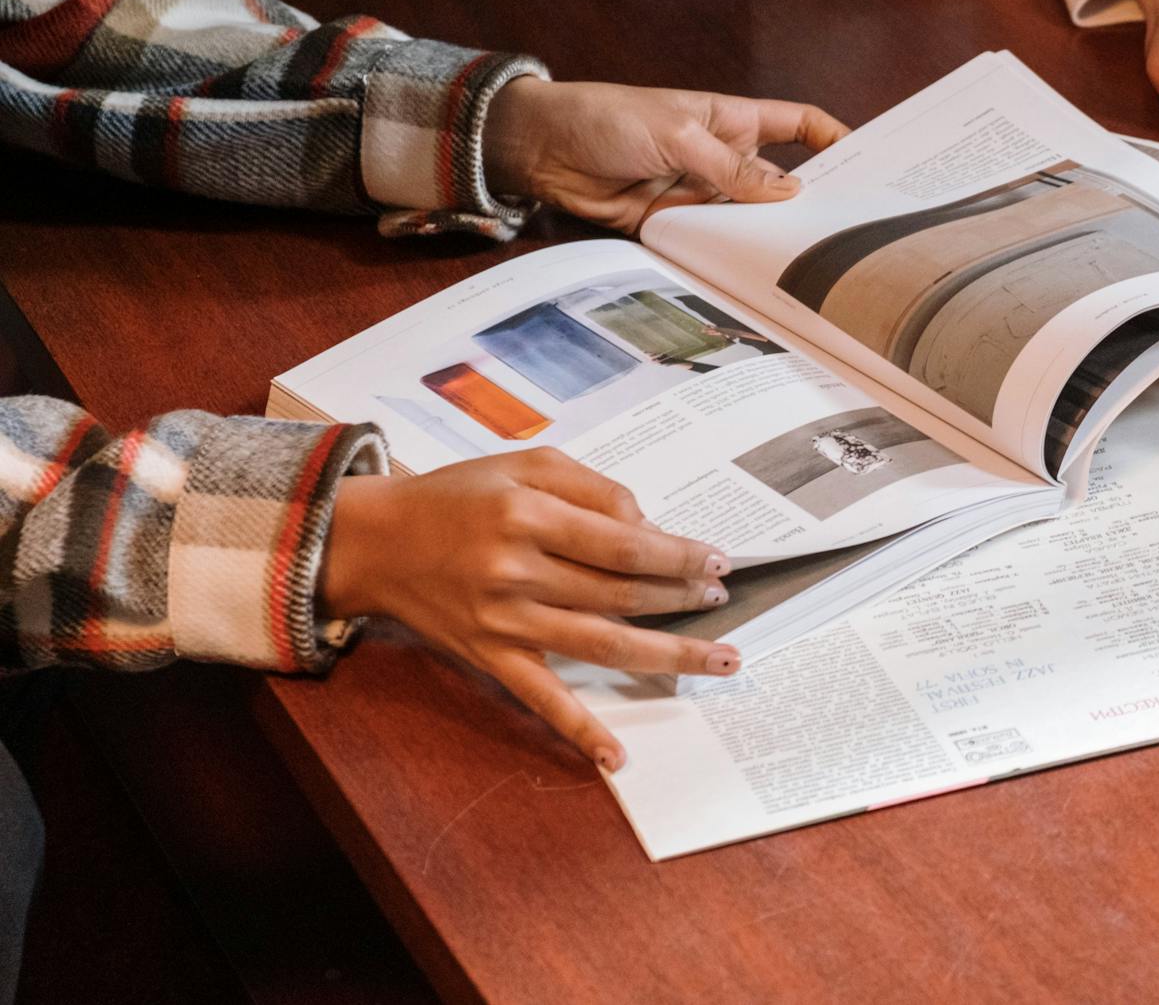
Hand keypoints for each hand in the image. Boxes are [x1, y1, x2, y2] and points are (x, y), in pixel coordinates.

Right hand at [323, 448, 735, 770]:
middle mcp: (516, 570)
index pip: (623, 543)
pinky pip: (541, 699)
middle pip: (620, 593)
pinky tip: (617, 755)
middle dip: (681, 598)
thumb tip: (648, 525)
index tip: (716, 561)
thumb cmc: (458, 496)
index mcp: (528, 514)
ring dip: (667, 655)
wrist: (376, 541)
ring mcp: (503, 621)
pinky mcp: (489, 657)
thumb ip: (593, 487)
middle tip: (722, 599)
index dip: (677, 555)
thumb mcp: (525, 464)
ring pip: (601, 644)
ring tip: (719, 658)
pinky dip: (579, 730)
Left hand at [483, 77, 850, 232]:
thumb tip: (790, 194)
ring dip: (766, 239)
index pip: (800, 126)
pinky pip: (711, 244)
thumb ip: (732, 168)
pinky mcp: (675, 224)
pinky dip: (726, 259)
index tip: (869, 162)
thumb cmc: (608, 118)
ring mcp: (702, 193)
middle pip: (782, 184)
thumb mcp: (678, 135)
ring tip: (806, 263)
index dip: (835, 140)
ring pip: (749, 221)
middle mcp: (725, 159)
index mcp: (735, 121)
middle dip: (809, 205)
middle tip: (845, 232)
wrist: (542, 148)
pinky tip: (749, 276)